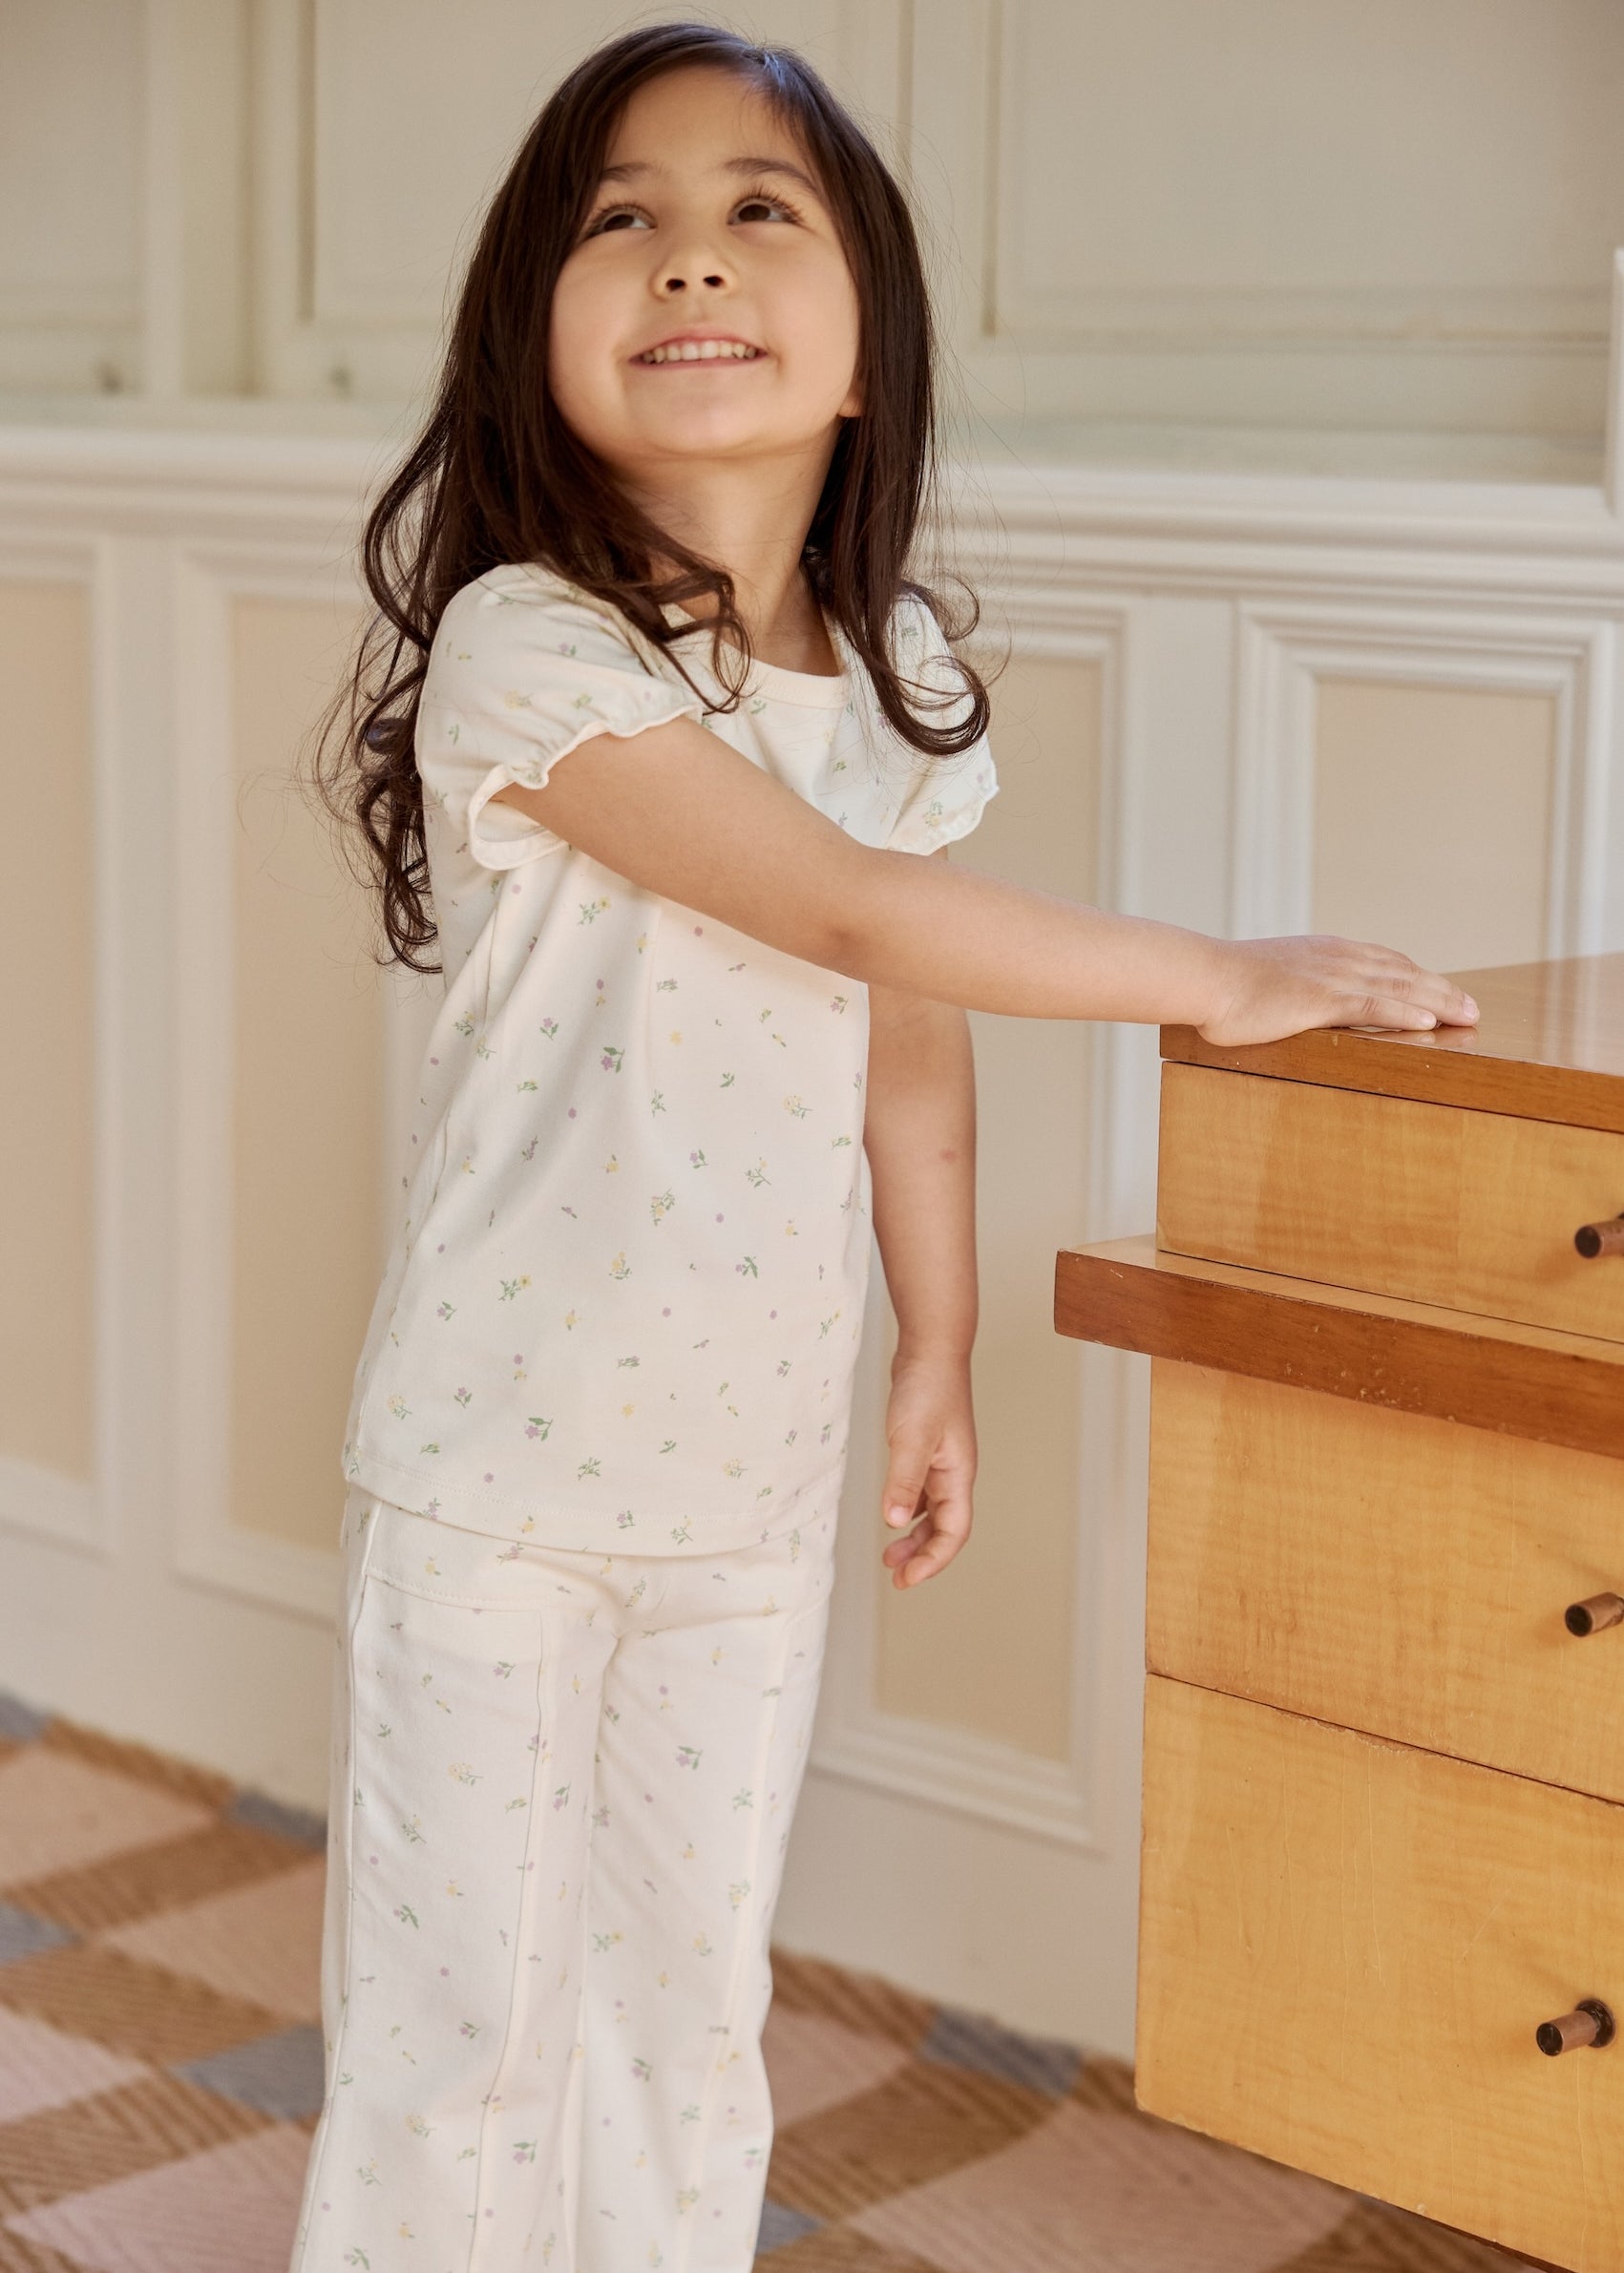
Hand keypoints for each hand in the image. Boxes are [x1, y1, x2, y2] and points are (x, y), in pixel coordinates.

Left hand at [878, 1352, 976, 1588]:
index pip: (953, 1532)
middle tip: (895, 1576)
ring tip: (889, 1554)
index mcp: (958, 1476)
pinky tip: (893, 1513)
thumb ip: (903, 1481)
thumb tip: (893, 1523)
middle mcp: (954, 1473)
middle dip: (922, 1555)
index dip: (932, 1560)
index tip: (906, 1579)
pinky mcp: (927, 1449)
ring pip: (933, 1511)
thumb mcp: (911, 1438)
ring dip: (914, 1536)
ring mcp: (942, 1462)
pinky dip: (908, 1509)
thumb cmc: (928, 1388)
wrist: (931, 1348)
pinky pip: (922, 1492)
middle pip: (945, 1528)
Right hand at [1200, 935, 1478, 1047]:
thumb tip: (1293, 1003)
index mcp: (1324, 952)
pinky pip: (1374, 1005)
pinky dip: (1405, 1012)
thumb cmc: (1222, 986)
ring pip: (1399, 986)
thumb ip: (1291, 987)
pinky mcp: (1323, 999)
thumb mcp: (1265, 980)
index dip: (1417, 975)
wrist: (1204, 978)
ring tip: (1467, 1015)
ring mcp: (1332, 977)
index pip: (1385, 961)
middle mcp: (1337, 958)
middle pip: (1403, 971)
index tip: (1441, 988)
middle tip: (1472, 1006)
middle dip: (1441, 988)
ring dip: (1438, 1000)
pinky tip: (1429, 1021)